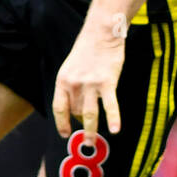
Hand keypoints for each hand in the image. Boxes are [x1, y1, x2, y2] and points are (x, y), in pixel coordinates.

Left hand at [52, 18, 126, 139]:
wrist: (101, 32)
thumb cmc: (88, 48)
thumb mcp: (72, 66)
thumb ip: (73, 86)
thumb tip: (77, 106)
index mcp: (63, 80)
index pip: (59, 108)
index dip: (61, 123)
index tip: (65, 133)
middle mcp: (74, 84)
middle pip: (76, 112)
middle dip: (80, 125)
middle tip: (86, 137)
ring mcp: (91, 84)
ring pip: (89, 114)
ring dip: (91, 131)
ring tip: (91, 143)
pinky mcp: (107, 82)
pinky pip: (110, 105)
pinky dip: (114, 118)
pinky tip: (116, 130)